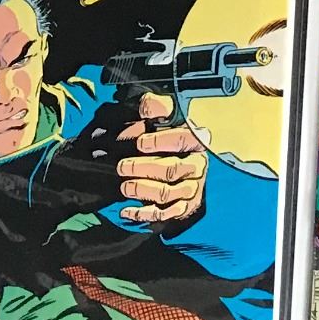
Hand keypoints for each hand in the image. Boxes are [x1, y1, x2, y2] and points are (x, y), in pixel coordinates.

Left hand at [116, 92, 206, 225]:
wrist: (185, 171)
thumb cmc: (171, 140)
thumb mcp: (168, 119)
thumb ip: (158, 107)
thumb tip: (147, 104)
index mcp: (197, 142)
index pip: (185, 139)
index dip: (161, 141)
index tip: (140, 142)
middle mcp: (197, 166)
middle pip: (172, 169)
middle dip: (144, 168)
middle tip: (122, 166)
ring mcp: (191, 189)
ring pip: (167, 193)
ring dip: (142, 190)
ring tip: (124, 186)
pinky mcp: (182, 209)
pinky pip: (163, 215)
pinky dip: (143, 214)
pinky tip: (125, 211)